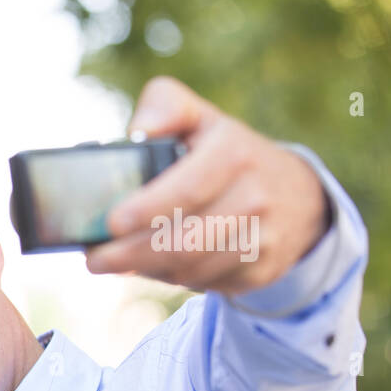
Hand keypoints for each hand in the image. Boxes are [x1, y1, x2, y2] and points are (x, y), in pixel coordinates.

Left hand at [85, 76, 331, 294]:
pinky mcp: (262, 269)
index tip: (110, 224)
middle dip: (131, 254)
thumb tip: (140, 130)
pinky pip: (206, 283)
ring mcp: (264, 237)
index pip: (188, 189)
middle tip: (95, 260)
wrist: (296, 195)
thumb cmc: (228, 152)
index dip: (147, 210)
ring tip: (118, 262)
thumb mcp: (201, 117)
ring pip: (192, 268)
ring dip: (148, 269)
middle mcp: (255, 197)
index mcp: (234, 154)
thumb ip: (166, 107)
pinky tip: (154, 267)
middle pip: (184, 241)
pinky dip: (173, 279)